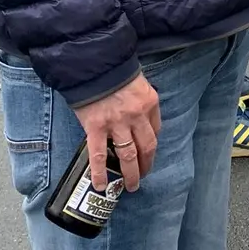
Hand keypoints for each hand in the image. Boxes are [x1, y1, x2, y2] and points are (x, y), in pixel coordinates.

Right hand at [73, 73, 161, 191]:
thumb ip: (139, 102)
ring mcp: (117, 123)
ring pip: (127, 155)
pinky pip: (99, 155)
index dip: (152, 145)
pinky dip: (100, 173)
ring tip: (130, 186)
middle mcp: (136, 115)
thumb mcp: (137, 82)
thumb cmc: (115, 70)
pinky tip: (102, 185)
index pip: (156, 129)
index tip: (147, 153)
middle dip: (146, 165)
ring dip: (130, 174)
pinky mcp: (96, 128)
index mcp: (149, 102)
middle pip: (146, 147)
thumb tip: (137, 120)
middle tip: (142, 176)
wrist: (92, 63)